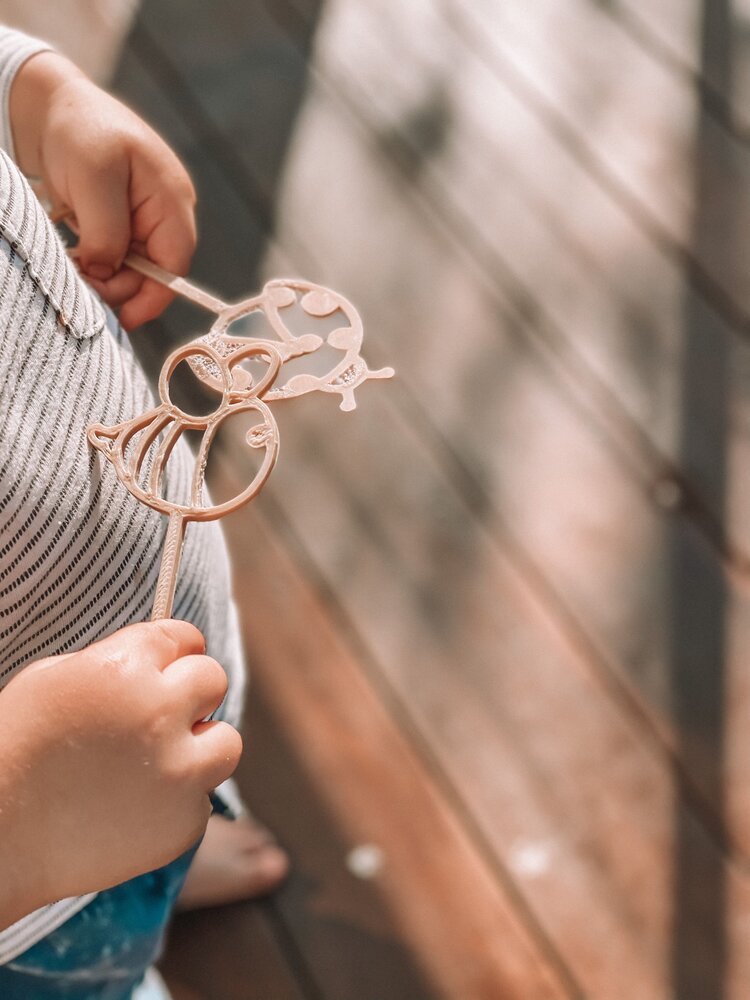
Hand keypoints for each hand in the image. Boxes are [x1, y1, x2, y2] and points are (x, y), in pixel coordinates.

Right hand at [0, 620, 240, 926]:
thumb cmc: (13, 750)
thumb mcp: (53, 679)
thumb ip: (118, 662)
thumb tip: (160, 659)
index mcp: (125, 668)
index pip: (184, 636)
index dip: (172, 651)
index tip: (166, 665)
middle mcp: (160, 714)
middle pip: (212, 680)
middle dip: (189, 693)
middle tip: (159, 716)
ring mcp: (178, 772)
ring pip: (226, 742)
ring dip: (201, 747)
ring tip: (159, 763)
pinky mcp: (184, 822)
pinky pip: (201, 799)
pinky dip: (176, 802)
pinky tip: (132, 808)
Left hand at [10, 51, 195, 328]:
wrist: (52, 105)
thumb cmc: (80, 130)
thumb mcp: (93, 180)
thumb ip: (106, 231)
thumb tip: (105, 274)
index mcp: (172, 200)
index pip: (174, 264)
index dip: (153, 296)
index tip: (123, 318)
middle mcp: (165, 214)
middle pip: (152, 273)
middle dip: (119, 286)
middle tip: (79, 283)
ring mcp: (144, 219)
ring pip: (131, 269)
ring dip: (104, 277)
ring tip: (73, 268)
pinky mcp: (122, 223)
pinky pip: (117, 258)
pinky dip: (97, 266)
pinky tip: (77, 260)